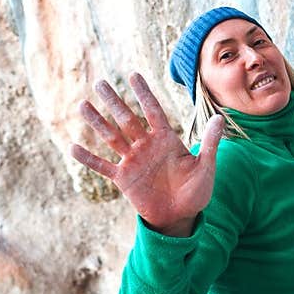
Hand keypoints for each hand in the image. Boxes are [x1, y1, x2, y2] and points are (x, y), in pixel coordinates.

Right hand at [70, 73, 224, 235]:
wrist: (180, 217)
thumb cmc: (195, 192)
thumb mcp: (205, 167)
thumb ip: (210, 143)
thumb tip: (220, 117)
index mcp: (166, 139)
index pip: (153, 111)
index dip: (144, 93)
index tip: (133, 75)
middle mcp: (146, 146)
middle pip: (127, 119)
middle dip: (114, 101)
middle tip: (100, 83)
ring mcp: (132, 161)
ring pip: (111, 137)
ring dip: (97, 122)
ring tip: (82, 105)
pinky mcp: (123, 179)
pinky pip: (103, 166)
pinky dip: (88, 158)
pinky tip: (73, 147)